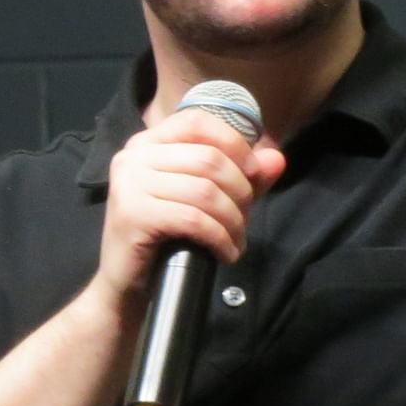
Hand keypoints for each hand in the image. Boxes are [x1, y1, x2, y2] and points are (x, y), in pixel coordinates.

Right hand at [90, 109, 285, 317]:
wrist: (129, 284)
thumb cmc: (169, 237)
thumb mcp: (211, 200)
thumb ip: (244, 176)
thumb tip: (276, 159)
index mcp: (149, 142)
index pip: (198, 121)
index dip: (234, 143)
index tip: (253, 173)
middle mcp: (134, 156)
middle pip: (209, 159)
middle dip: (240, 193)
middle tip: (243, 220)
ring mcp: (129, 183)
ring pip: (205, 191)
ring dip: (233, 221)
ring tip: (235, 240)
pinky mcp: (132, 214)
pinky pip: (193, 219)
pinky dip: (219, 238)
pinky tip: (225, 252)